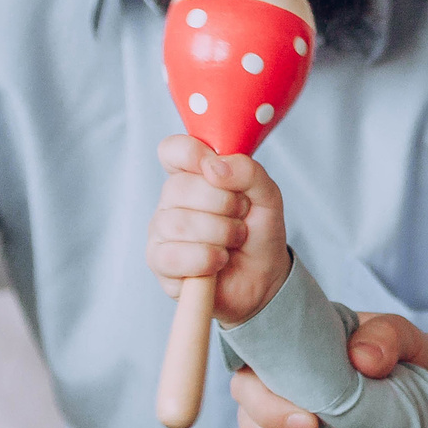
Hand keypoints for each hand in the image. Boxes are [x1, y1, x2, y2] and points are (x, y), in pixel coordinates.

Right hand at [148, 134, 290, 326]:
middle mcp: (171, 200)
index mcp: (193, 175)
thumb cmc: (259, 232)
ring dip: (221, 234)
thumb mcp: (267, 195)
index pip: (173, 150)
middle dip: (224, 205)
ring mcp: (161, 231)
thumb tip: (215, 167)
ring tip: (233, 242)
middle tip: (240, 218)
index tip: (216, 168)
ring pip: (179, 223)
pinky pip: (175, 256)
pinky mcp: (160, 263)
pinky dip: (207, 259)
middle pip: (179, 187)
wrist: (264, 277)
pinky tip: (219, 261)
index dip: (192, 154)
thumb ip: (248, 171)